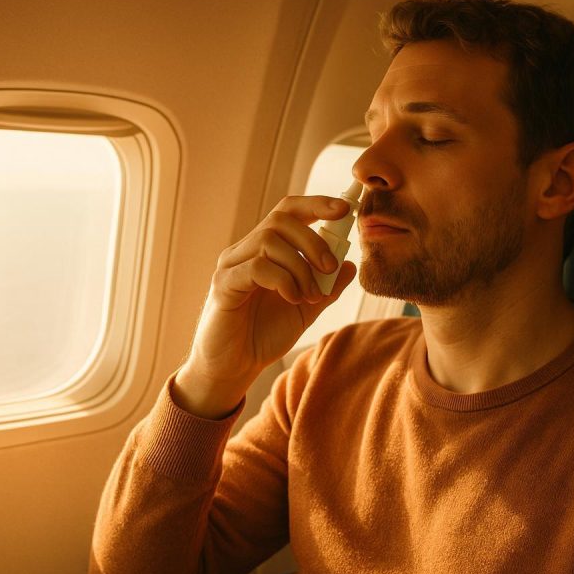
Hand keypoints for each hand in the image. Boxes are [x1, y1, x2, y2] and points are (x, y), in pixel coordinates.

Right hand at [174, 195, 357, 418]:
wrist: (234, 369)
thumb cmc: (263, 336)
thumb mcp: (305, 310)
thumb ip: (326, 287)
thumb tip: (350, 264)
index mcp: (263, 250)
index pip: (288, 211)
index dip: (315, 204)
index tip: (344, 210)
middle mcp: (244, 250)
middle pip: (281, 219)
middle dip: (313, 241)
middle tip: (329, 268)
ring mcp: (231, 265)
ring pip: (269, 240)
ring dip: (300, 267)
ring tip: (309, 297)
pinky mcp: (223, 284)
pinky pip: (256, 267)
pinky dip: (283, 280)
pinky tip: (292, 299)